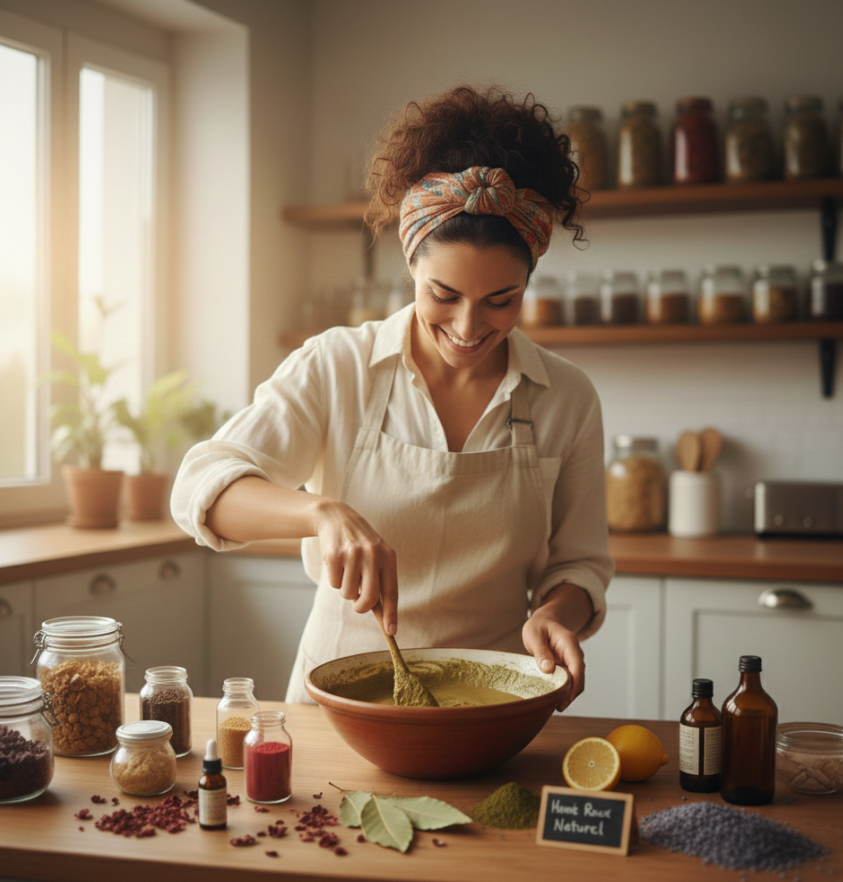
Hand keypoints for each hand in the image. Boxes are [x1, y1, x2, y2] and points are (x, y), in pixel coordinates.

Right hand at [314, 499, 398, 633]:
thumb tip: (383, 615)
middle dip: (361, 607)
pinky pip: (334, 583)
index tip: (391, 632)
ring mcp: (353, 555)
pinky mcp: (334, 555)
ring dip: (346, 589)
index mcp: (388, 556)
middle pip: (369, 599)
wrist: (337, 517)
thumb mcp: (376, 555)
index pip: (392, 591)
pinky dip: (335, 579)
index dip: (392, 614)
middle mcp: (372, 555)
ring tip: (347, 570)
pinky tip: (337, 563)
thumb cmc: (360, 544)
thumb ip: (380, 580)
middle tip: (357, 604)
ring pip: (348, 594)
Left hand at [522, 616, 583, 711]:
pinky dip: (562, 690)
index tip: (565, 699)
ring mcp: (571, 661)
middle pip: (579, 678)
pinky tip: (553, 698)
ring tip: (554, 706)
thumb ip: (541, 651)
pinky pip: (567, 681)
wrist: (544, 621)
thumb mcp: (534, 635)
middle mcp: (574, 654)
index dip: (574, 684)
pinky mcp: (566, 667)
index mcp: (569, 644)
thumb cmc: (539, 626)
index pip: (577, 666)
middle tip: (557, 707)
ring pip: (574, 682)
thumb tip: (548, 669)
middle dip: (571, 694)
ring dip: (567, 694)